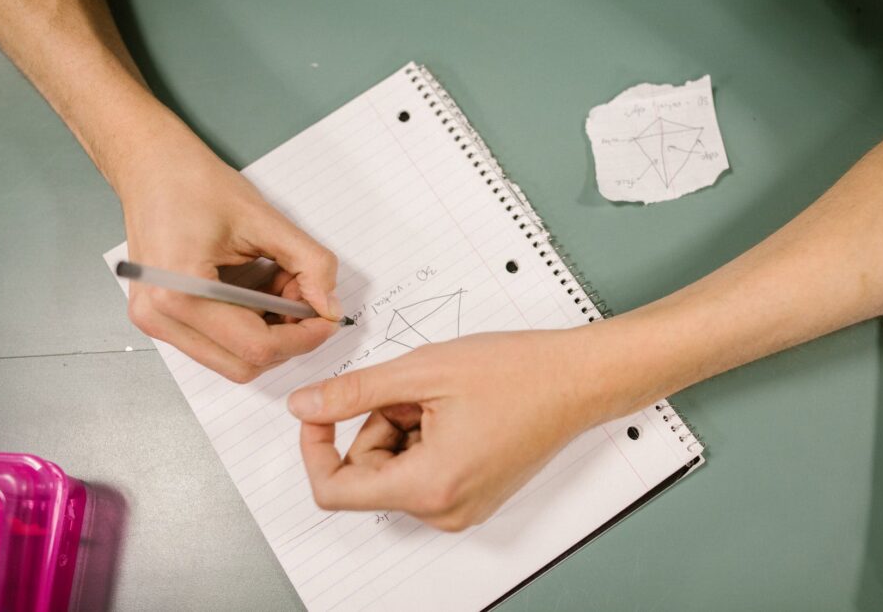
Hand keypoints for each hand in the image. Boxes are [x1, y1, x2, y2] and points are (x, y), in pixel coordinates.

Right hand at [118, 116, 340, 382]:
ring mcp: (154, 322)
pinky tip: (258, 292)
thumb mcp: (265, 219)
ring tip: (278, 287)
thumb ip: (309, 264)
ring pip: (230, 360)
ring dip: (268, 334)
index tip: (328, 317)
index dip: (303, 338)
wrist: (150, 166)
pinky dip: (247, 328)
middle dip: (286, 339)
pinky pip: (215, 345)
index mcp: (180, 293)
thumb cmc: (197, 183)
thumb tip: (331, 308)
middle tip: (306, 298)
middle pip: (243, 364)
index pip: (256, 346)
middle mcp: (159, 318)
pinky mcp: (159, 319)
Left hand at [286, 328, 608, 530]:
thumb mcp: (422, 371)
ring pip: (393, 469)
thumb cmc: (518, 373)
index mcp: (429, 487)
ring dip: (400, 426)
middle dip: (376, 423)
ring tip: (441, 395)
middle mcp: (444, 511)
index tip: (321, 409)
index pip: (334, 490)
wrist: (578, 379)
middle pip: (367, 474)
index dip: (315, 446)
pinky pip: (421, 472)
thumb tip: (304, 406)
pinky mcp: (472, 496)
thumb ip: (353, 393)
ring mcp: (461, 508)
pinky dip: (422, 437)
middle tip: (412, 387)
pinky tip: (455, 409)